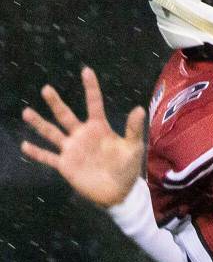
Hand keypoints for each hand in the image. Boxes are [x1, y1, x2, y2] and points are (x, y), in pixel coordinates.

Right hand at [21, 67, 145, 207]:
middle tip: (46, 89)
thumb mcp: (133, 147)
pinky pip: (48, 157)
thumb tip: (139, 109)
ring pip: (52, 133)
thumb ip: (133, 129)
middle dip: (56, 103)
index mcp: (99, 127)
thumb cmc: (127, 167)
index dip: (90, 87)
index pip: (94, 103)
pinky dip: (37, 152)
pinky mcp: (65, 165)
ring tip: (26, 112)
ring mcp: (72, 149)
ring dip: (40, 123)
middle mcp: (82, 134)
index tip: (86, 70)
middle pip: (66, 115)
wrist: (118, 191)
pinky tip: (24, 145)